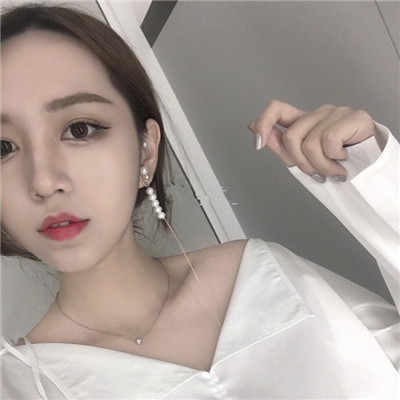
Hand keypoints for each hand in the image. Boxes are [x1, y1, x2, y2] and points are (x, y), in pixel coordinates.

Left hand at [247, 100, 375, 181]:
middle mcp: (318, 114)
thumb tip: (253, 127)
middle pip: (291, 136)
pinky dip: (334, 159)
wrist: (369, 171)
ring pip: (310, 143)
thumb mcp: (302, 159)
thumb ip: (279, 144)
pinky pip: (329, 140)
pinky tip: (344, 159)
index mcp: (304, 122)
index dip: (264, 123)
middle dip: (300, 162)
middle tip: (316, 172)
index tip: (258, 143)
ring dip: (320, 166)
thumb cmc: (336, 165)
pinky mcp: (355, 117)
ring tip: (333, 170)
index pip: (276, 108)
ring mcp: (337, 113)